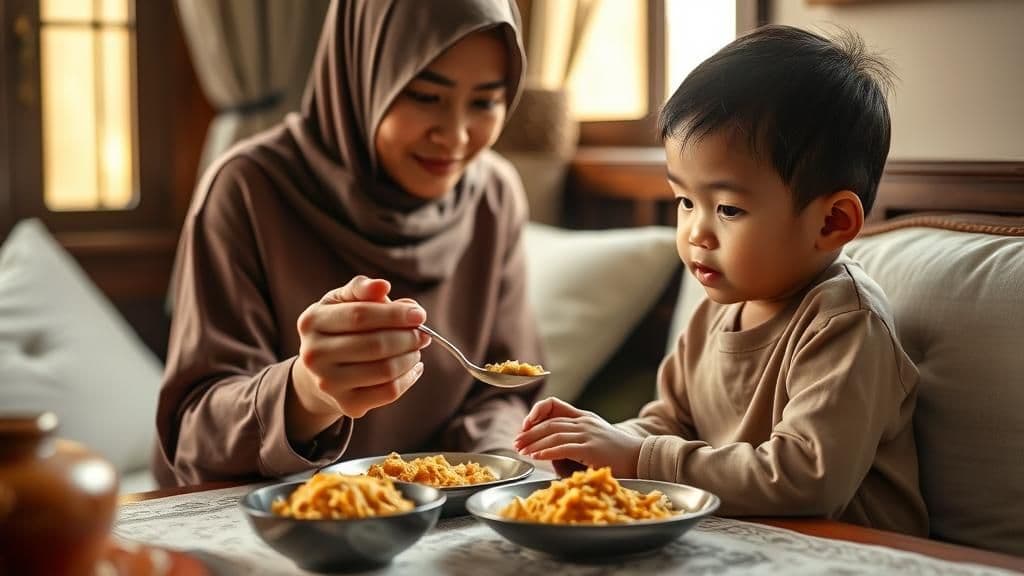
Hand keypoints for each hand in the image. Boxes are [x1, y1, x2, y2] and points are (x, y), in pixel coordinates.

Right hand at [287, 276, 431, 441]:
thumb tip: (383, 286)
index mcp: (312, 321)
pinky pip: (389, 392)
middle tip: (423, 334)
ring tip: (416, 348)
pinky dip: (409, 378)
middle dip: (408, 337)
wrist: (319, 372)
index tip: (419, 314)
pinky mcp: (346, 405)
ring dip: (410, 357)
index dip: (394, 314)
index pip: (360, 315)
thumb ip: (362, 290)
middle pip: (375, 345)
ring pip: (385, 370)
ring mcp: (328, 383)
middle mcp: (313, 355)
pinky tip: (414, 367)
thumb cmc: (338, 327)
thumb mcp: (342, 302)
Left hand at [513, 397, 642, 477]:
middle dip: (529, 432)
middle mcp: (584, 422)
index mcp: (583, 417)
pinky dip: (546, 451)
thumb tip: (551, 453)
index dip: (536, 413)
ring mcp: (588, 434)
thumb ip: (575, 440)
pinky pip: (563, 447)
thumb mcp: (595, 440)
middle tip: (516, 442)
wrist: (642, 458)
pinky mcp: (591, 448)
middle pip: (549, 422)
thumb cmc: (618, 455)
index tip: (525, 425)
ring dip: (533, 442)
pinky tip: (536, 456)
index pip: (554, 405)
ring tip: (521, 450)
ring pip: (553, 434)